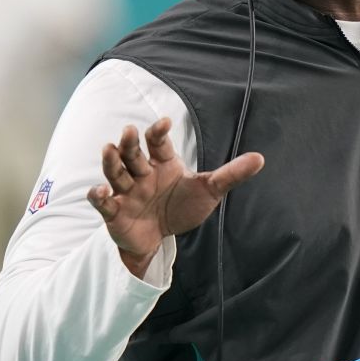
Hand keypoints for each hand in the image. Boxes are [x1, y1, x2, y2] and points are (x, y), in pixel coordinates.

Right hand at [86, 118, 263, 277]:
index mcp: (163, 163)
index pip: (158, 143)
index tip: (164, 122)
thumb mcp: (209, 191)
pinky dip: (98, 197)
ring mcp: (127, 191)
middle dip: (130, 142)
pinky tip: (99, 192)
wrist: (160, 238)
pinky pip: (103, 203)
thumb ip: (231, 175)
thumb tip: (261, 158)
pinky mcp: (115, 212)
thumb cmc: (182, 207)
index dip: (158, 132)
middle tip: (128, 130)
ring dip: (112, 162)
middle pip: (133, 154)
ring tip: (109, 149)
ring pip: (116, 173)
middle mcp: (142, 173)